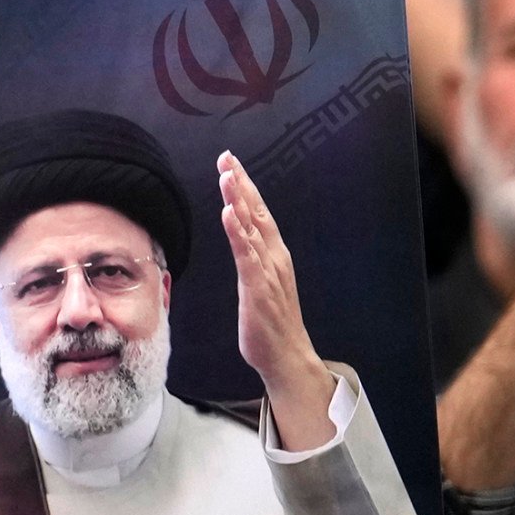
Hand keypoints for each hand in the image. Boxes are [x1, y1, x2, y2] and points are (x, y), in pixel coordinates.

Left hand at [220, 153, 335, 437]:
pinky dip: (239, 232)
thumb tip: (241, 239)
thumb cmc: (271, 324)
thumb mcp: (259, 283)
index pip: (258, 213)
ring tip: (227, 175)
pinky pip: (247, 255)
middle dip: (241, 183)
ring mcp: (267, 272)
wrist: (287, 357)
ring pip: (252, 228)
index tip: (230, 163)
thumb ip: (252, 259)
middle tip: (227, 157)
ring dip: (239, 199)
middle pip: (257, 212)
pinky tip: (230, 213)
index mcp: (274, 255)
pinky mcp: (258, 288)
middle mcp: (274, 257)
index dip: (245, 187)